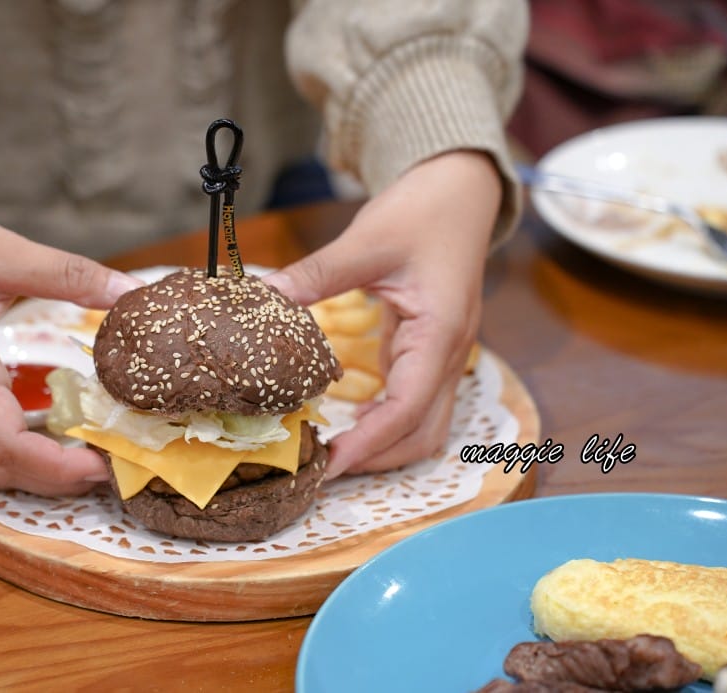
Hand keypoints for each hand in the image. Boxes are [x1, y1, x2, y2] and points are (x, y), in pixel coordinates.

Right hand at [0, 172, 141, 494]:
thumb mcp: (1, 248)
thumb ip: (69, 274)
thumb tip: (131, 291)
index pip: (7, 445)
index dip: (58, 466)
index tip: (104, 463)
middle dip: (52, 480)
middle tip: (104, 465)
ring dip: (16, 475)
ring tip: (66, 458)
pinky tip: (16, 441)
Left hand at [265, 151, 501, 477]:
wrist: (462, 192)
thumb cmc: (423, 211)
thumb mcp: (366, 241)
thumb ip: (317, 275)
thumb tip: (264, 298)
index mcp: (440, 334)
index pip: (409, 408)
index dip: (367, 442)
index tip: (326, 464)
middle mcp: (449, 355)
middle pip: (423, 434)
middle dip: (376, 459)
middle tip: (319, 469)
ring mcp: (442, 356)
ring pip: (424, 426)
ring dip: (383, 447)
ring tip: (331, 454)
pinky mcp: (428, 351)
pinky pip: (412, 403)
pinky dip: (384, 422)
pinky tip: (347, 421)